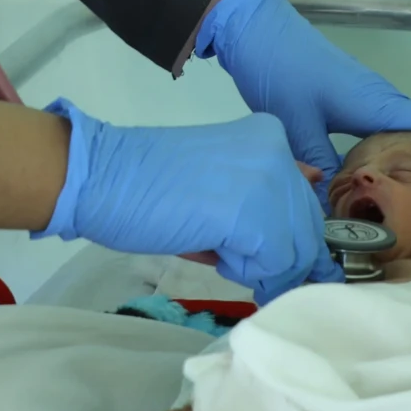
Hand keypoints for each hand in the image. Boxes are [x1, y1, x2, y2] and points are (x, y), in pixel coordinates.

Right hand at [36, 101, 329, 301]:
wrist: (101, 177)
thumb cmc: (150, 184)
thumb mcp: (222, 177)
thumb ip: (266, 190)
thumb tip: (309, 209)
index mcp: (272, 137)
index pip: (306, 206)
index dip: (285, 240)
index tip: (260, 255)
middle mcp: (278, 153)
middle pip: (307, 232)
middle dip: (276, 259)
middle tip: (230, 256)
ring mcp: (268, 182)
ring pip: (293, 253)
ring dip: (258, 268)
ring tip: (217, 249)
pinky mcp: (252, 216)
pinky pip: (271, 266)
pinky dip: (243, 272)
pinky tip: (211, 250)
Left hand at [200, 0, 410, 226]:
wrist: (255, 32)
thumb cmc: (280, 69)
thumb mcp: (295, 123)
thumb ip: (318, 167)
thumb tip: (332, 218)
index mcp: (382, 105)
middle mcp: (387, 105)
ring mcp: (373, 106)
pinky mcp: (357, 110)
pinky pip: (398, 141)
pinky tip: (405, 194)